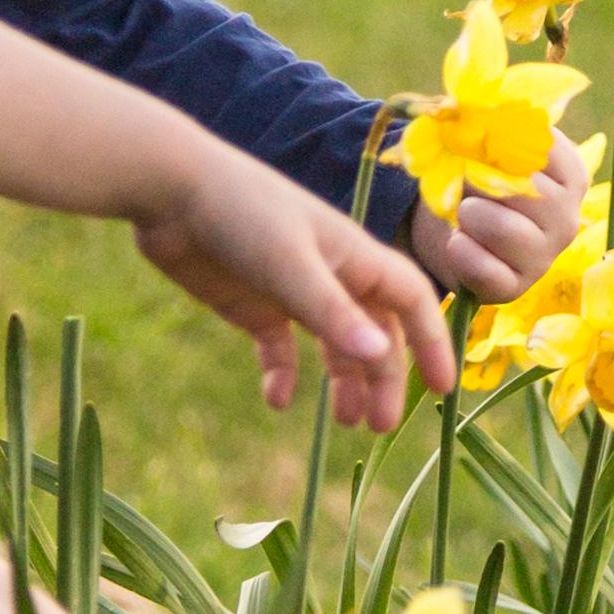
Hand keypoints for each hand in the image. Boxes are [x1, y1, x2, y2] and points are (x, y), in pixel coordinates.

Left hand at [131, 157, 456, 431]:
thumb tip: (380, 355)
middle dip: (382, 377)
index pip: (411, 300)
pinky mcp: (250, 302)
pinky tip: (277, 399)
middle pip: (372, 331)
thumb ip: (332, 313)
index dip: (431, 340)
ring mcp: (288, 289)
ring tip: (344, 421)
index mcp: (352, 255)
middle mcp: (328, 273)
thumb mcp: (290, 265)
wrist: (169, 188)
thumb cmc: (241, 213)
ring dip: (342, 381)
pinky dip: (283, 374)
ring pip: (330, 343)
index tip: (444, 389)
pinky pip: (278, 347)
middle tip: (379, 425)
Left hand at [409, 129, 587, 303]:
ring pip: (505, 229)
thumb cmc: (474, 178)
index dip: (497, 140)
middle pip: (522, 188)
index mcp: (570, 175)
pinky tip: (456, 242)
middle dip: (478, 179)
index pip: (542, 146)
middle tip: (463, 180)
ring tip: (463, 213)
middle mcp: (567, 218)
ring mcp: (544, 257)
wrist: (451, 230)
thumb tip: (466, 103)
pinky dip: (461, 252)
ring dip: (470, 215)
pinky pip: (485, 269)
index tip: (477, 143)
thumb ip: (485, 122)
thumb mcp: (482, 145)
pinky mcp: (514, 288)